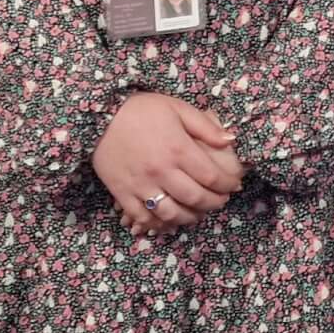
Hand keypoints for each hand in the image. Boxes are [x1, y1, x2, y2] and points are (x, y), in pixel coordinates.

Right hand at [91, 92, 244, 235]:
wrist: (98, 116)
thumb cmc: (140, 109)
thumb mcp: (177, 107)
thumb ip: (205, 126)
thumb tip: (230, 140)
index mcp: (178, 149)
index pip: (211, 176)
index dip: (228, 184)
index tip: (234, 184)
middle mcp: (162, 171)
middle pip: (195, 198)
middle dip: (214, 203)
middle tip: (221, 200)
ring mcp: (141, 185)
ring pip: (171, 213)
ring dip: (190, 217)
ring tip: (199, 213)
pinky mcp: (122, 194)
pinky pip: (142, 218)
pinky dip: (159, 224)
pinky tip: (170, 220)